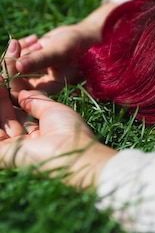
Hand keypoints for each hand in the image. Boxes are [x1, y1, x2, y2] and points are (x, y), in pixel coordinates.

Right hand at [0, 75, 116, 188]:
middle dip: (2, 97)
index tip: (6, 79)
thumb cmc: (68, 131)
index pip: (20, 113)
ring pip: (0, 122)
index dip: (12, 96)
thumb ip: (36, 101)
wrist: (69, 153)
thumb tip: (21, 93)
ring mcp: (11, 149)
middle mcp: (24, 143)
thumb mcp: (53, 110)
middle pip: (7, 117)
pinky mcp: (1, 154)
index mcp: (39, 135)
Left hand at [13, 2, 116, 94]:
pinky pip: (16, 56)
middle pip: (12, 79)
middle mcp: (39, 84)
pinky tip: (35, 38)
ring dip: (19, 50)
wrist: (86, 36)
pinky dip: (21, 45)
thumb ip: (40, 59)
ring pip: (12, 66)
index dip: (12, 79)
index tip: (16, 61)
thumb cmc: (79, 46)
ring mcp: (34, 72)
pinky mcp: (32, 60)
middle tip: (15, 44)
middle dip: (12, 61)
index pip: (20, 92)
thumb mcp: (60, 52)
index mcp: (48, 89)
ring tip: (36, 41)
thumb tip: (19, 65)